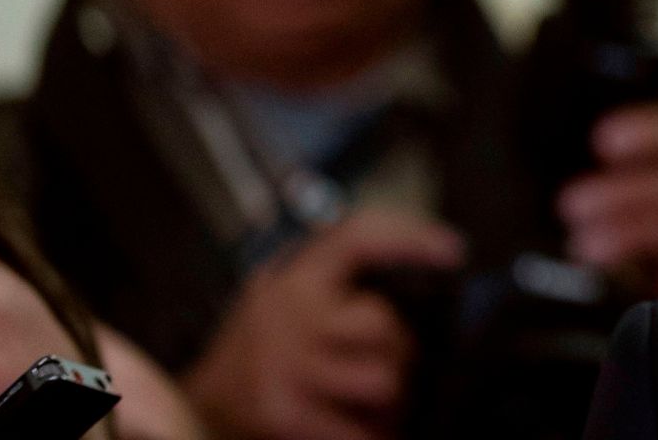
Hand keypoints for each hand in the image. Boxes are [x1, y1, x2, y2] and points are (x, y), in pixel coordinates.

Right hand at [181, 209, 462, 439]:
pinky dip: (376, 434)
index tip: (453, 249)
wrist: (204, 400)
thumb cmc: (266, 348)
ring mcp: (284, 364)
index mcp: (295, 276)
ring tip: (381, 403)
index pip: (357, 237)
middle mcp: (287, 313)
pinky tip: (368, 429)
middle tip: (396, 366)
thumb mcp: (295, 298)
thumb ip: (343, 289)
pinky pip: (361, 430)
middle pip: (383, 324)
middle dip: (402, 352)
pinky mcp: (284, 413)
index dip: (410, 237)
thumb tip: (434, 283)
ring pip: (382, 378)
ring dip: (394, 398)